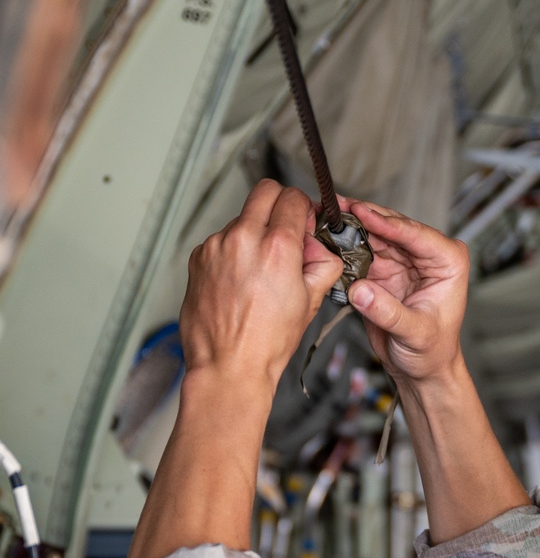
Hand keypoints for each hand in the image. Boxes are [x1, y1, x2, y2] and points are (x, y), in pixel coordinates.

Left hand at [179, 180, 343, 393]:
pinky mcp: (199, 257)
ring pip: (241, 218)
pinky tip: (239, 283)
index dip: (303, 210)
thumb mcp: (311, 302)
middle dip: (279, 206)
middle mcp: (243, 238)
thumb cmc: (267, 343)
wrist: (229, 366)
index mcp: (276, 247)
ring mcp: (216, 246)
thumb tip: (319, 247)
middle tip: (285, 235)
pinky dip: (233, 253)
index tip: (303, 226)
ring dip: (254, 234)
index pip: (292, 197)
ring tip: (259, 274)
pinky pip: (222, 241)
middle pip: (264, 191)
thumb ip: (322, 264)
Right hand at [343, 200, 469, 385]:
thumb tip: (361, 290)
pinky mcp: (382, 271)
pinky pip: (360, 253)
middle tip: (335, 205)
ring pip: (373, 235)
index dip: (386, 222)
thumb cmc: (432, 353)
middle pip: (391, 227)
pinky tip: (326, 237)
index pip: (415, 234)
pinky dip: (344, 247)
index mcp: (448, 262)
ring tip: (324, 216)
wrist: (421, 370)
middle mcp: (426, 255)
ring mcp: (403, 261)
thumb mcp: (415, 334)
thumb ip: (388, 312)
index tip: (361, 212)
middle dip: (362, 216)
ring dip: (349, 228)